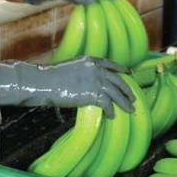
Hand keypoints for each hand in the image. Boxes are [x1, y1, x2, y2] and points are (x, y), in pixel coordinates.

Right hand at [0, 56, 134, 116]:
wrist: (43, 82)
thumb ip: (80, 73)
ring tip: (130, 110)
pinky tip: (112, 116)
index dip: (119, 68)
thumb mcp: (68, 69)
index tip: (127, 72)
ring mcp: (96, 80)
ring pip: (116, 93)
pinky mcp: (93, 93)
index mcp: (89, 60)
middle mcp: (96, 69)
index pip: (109, 63)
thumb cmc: (49, 78)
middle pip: (117, 80)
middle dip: (126, 90)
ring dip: (125, 102)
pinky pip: (108, 104)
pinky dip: (111, 111)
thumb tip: (84, 83)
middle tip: (133, 98)